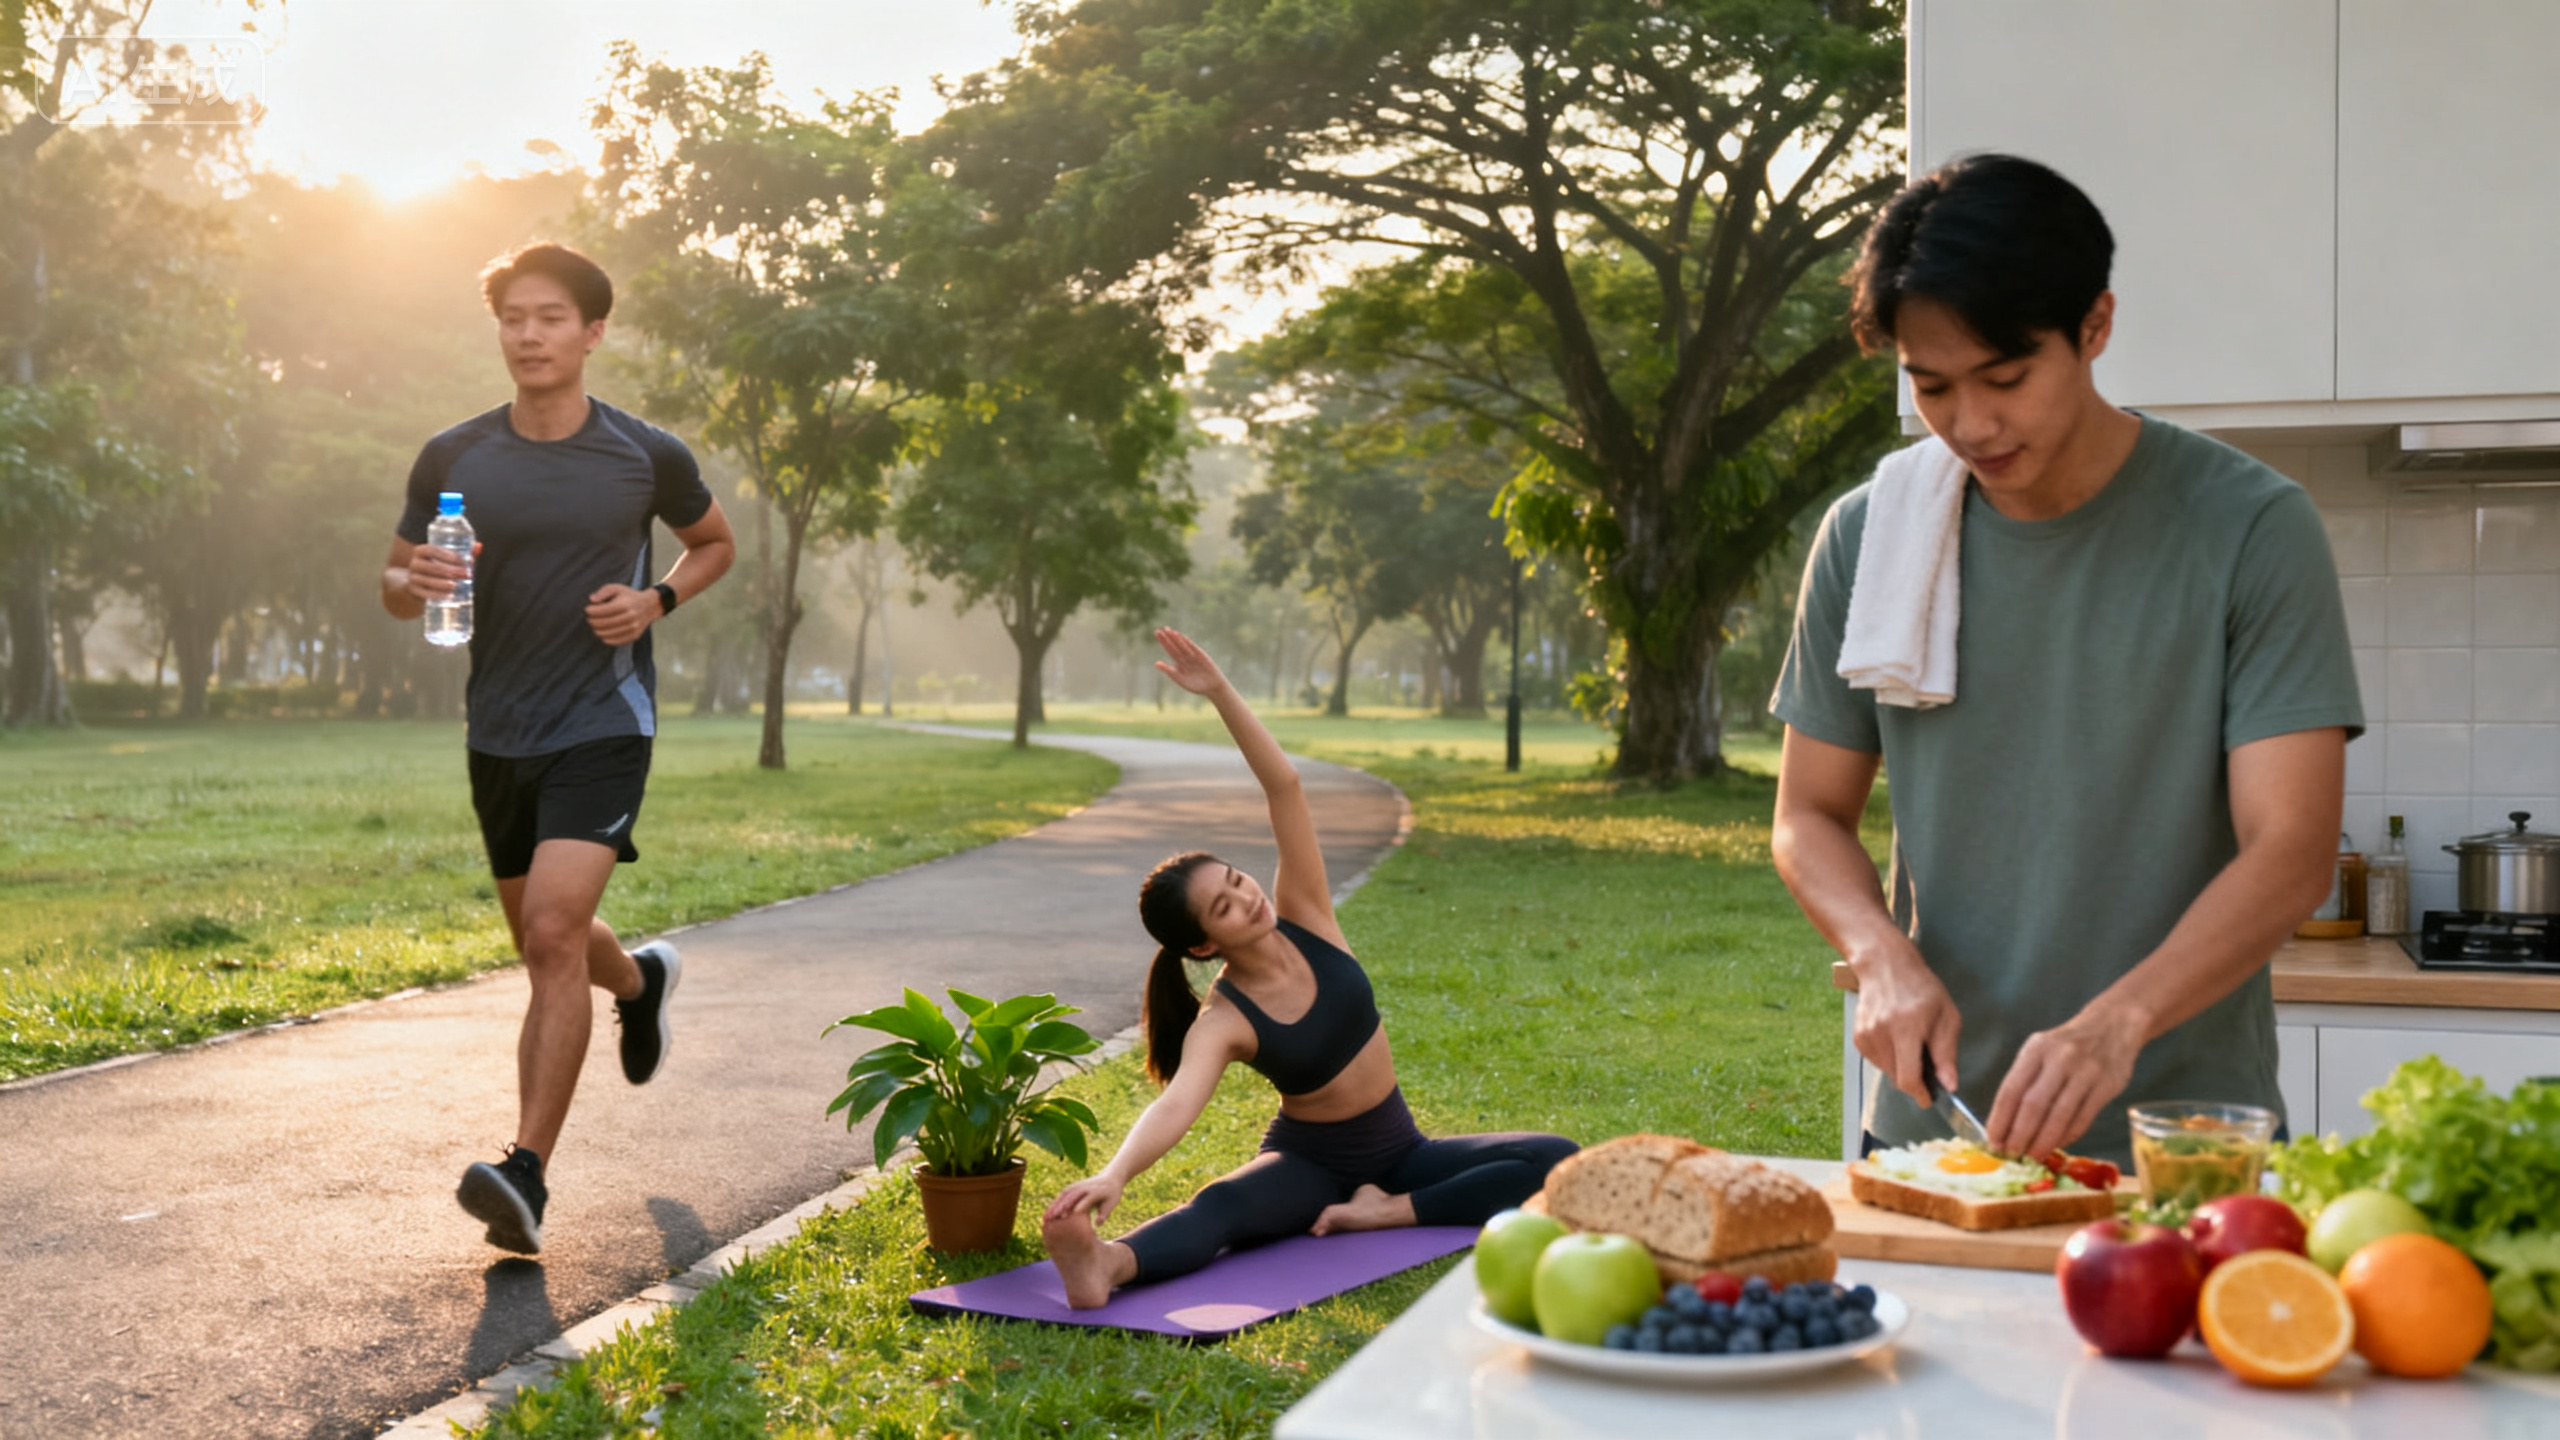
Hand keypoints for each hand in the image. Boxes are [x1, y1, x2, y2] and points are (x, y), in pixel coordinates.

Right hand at [402, 542, 477, 599]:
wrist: (418, 582)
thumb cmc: (437, 565)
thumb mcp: (446, 557)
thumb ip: (463, 551)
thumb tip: (479, 547)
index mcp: (421, 551)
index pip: (431, 550)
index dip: (446, 555)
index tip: (462, 560)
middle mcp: (415, 563)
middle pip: (431, 566)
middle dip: (450, 570)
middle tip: (466, 574)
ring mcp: (413, 578)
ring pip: (427, 580)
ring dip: (442, 583)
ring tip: (456, 585)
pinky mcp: (414, 591)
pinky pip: (424, 593)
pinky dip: (436, 594)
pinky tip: (448, 595)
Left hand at [586, 583, 664, 646]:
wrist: (650, 606)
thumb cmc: (629, 596)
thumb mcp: (617, 588)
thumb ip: (603, 592)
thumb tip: (591, 600)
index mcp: (624, 604)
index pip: (602, 611)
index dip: (591, 611)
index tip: (587, 609)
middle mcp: (630, 617)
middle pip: (603, 624)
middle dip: (592, 621)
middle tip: (589, 618)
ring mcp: (633, 628)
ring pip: (607, 634)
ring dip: (597, 630)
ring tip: (595, 625)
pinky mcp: (634, 636)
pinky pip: (614, 641)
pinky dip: (605, 638)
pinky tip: (603, 632)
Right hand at [1044, 1174, 1124, 1224]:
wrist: (1110, 1178)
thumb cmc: (1111, 1194)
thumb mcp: (1112, 1203)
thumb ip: (1105, 1213)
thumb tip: (1098, 1224)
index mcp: (1095, 1191)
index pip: (1085, 1200)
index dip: (1075, 1207)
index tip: (1065, 1217)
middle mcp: (1084, 1187)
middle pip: (1070, 1197)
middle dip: (1059, 1208)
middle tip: (1050, 1220)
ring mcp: (1077, 1186)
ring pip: (1063, 1196)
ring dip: (1054, 1206)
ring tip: (1045, 1219)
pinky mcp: (1073, 1187)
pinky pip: (1062, 1195)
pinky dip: (1054, 1203)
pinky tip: (1048, 1213)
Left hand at [1152, 628, 1230, 696]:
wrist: (1212, 687)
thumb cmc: (1196, 686)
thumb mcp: (1180, 678)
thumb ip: (1169, 670)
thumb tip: (1155, 663)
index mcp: (1179, 663)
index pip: (1170, 650)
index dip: (1164, 642)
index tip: (1157, 633)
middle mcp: (1185, 657)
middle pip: (1174, 646)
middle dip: (1167, 638)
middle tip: (1157, 631)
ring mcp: (1193, 655)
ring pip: (1182, 645)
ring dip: (1175, 638)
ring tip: (1168, 630)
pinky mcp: (1201, 655)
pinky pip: (1192, 647)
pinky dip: (1186, 641)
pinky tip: (1179, 636)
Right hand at [1848, 940, 1962, 1108]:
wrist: (1885, 965)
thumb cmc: (1922, 989)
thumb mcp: (1947, 1016)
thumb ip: (1946, 1053)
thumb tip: (1949, 1084)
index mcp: (1907, 1028)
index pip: (1908, 1076)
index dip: (1920, 1094)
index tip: (1928, 1099)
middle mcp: (1882, 1033)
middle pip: (1897, 1077)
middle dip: (1914, 1078)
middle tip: (1926, 1061)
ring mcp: (1866, 1035)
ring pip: (1887, 1071)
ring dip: (1901, 1066)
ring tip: (1910, 1042)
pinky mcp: (1858, 1037)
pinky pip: (1877, 1061)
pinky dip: (1889, 1057)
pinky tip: (1896, 1038)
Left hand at [1986, 1012, 2143, 1157]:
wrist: (2113, 1025)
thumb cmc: (2068, 1044)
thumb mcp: (2041, 1049)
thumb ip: (2024, 1080)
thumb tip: (2005, 1123)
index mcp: (2036, 1049)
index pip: (2011, 1090)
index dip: (2000, 1120)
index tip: (1993, 1141)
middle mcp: (2059, 1059)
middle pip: (2033, 1106)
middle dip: (2019, 1136)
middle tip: (2011, 1155)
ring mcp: (2085, 1072)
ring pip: (2059, 1116)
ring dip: (2043, 1142)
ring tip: (2032, 1156)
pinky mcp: (2107, 1086)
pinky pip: (2082, 1119)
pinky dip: (2067, 1136)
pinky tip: (2058, 1144)